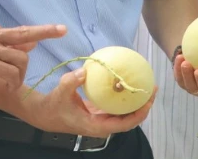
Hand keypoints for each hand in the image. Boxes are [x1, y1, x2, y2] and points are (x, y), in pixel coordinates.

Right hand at [0, 24, 66, 99]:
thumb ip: (5, 46)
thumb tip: (30, 45)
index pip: (20, 30)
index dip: (42, 30)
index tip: (61, 29)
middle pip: (25, 37)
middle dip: (45, 35)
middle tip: (59, 35)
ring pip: (20, 60)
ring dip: (19, 75)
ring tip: (10, 82)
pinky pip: (10, 74)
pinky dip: (12, 83)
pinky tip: (5, 86)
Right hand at [32, 68, 155, 136]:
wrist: (45, 114)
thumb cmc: (54, 106)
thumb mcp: (61, 93)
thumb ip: (71, 82)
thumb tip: (85, 70)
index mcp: (97, 126)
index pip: (124, 124)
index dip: (138, 114)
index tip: (148, 101)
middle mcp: (103, 125)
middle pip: (129, 119)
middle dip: (143, 106)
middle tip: (152, 88)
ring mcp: (102, 119)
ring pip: (124, 114)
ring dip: (136, 101)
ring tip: (146, 85)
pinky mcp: (99, 113)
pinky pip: (117, 107)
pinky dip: (124, 97)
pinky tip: (127, 83)